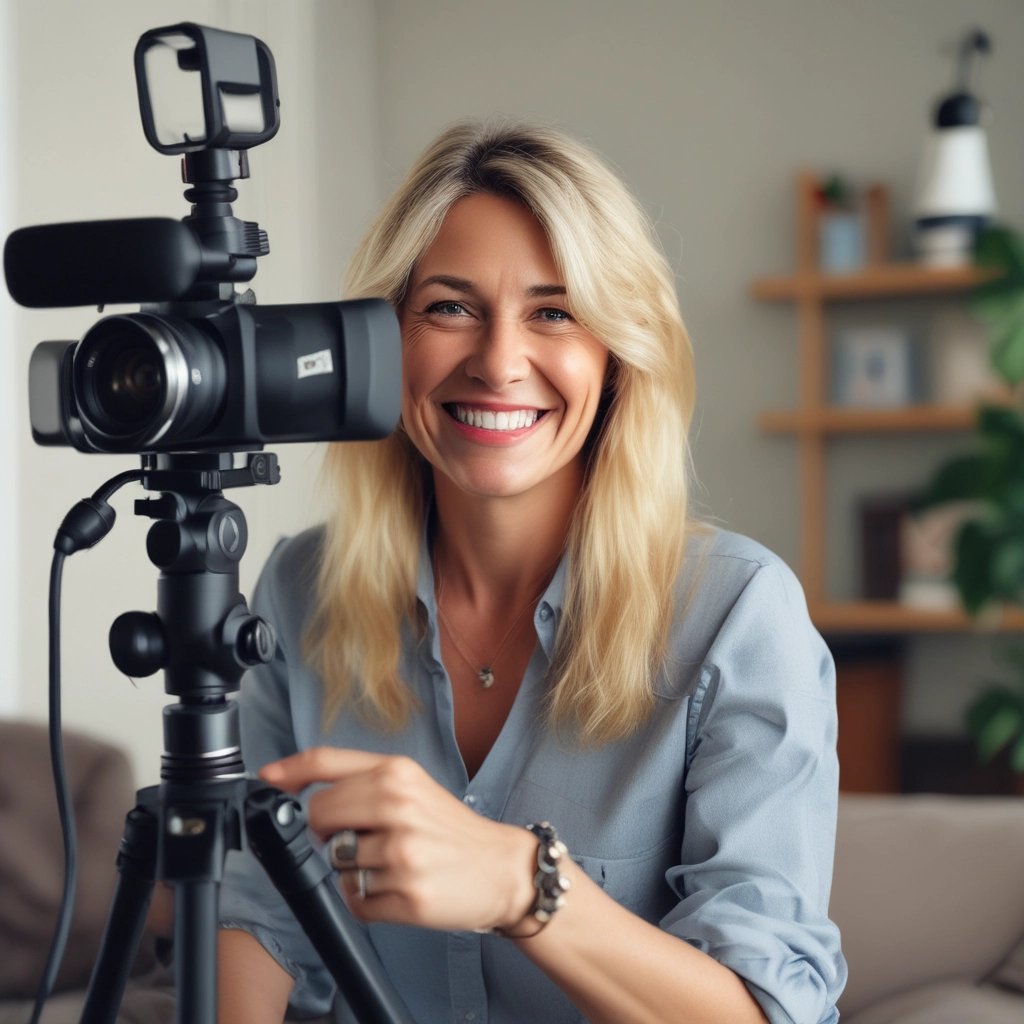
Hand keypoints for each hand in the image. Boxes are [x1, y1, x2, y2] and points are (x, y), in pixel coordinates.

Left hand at [260, 748, 535, 932]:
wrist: (502, 868)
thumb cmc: (450, 829)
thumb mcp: (413, 786)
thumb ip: (360, 782)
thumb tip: (296, 788)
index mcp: (398, 773)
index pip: (326, 762)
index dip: (289, 770)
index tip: (267, 780)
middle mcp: (399, 807)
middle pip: (318, 816)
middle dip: (329, 832)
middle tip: (361, 837)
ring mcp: (403, 852)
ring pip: (336, 864)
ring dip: (354, 870)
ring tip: (391, 865)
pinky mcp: (408, 895)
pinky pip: (356, 901)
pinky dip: (368, 900)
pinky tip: (397, 888)